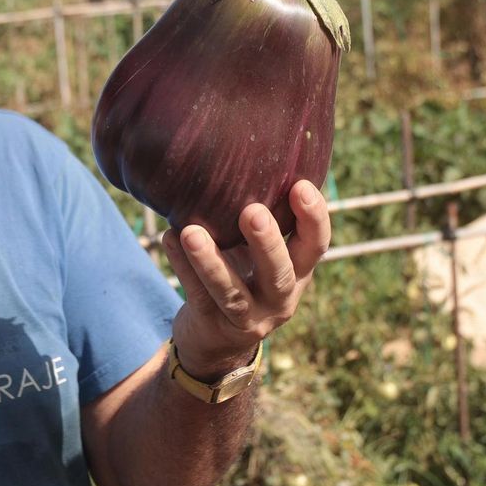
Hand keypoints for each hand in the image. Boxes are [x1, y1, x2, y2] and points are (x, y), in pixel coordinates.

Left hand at [160, 180, 330, 379]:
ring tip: (190, 233)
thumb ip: (265, 215)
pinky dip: (182, 268)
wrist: (218, 340)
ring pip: (231, 292)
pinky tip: (168, 240)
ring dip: (211, 263)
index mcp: (298, 271)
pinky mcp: (214, 326)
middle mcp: (280, 297)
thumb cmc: (244, 273)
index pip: (316, 245)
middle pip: (280, 273)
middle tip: (252, 212)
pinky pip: (197, 297)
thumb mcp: (262, 251)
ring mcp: (248, 317)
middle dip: (267, 243)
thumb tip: (252, 146)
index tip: (301, 185)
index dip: (314, 218)